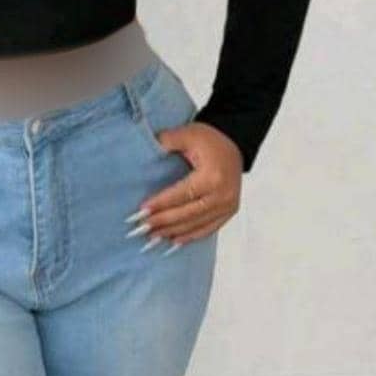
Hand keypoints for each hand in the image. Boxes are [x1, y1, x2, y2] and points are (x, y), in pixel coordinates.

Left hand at [133, 121, 242, 247]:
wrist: (235, 143)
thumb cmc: (210, 139)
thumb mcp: (188, 133)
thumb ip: (167, 141)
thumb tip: (149, 150)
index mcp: (213, 177)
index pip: (182, 194)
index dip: (161, 204)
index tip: (142, 212)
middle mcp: (223, 195)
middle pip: (188, 214)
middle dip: (163, 222)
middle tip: (141, 229)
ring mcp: (228, 206)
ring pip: (196, 225)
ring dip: (173, 233)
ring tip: (152, 238)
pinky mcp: (229, 211)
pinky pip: (208, 229)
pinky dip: (190, 236)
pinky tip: (173, 241)